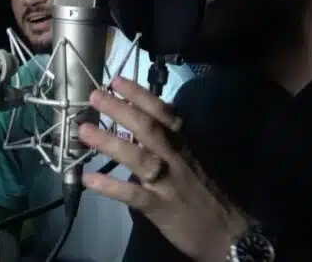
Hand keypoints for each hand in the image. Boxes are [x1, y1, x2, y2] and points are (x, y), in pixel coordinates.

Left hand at [78, 77, 248, 261]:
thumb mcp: (189, 158)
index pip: (162, 113)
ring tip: (84, 130)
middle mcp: (175, 157)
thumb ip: (167, 139)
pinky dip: (111, 187)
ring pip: (139, 158)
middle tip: (95, 95)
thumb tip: (141, 118)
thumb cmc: (204, 192)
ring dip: (110, 142)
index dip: (140, 95)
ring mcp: (167, 182)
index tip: (118, 80)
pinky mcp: (160, 207)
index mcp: (182, 144)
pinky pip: (134, 195)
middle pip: (148, 128)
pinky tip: (89, 180)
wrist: (227, 232)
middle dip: (121, 110)